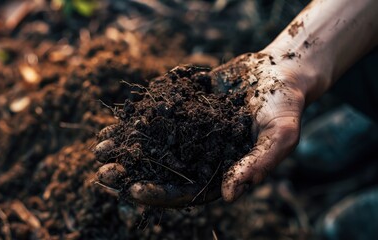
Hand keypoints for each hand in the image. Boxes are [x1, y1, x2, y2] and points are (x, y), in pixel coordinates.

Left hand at [93, 50, 307, 205]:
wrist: (277, 71)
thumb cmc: (284, 106)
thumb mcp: (279, 136)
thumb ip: (257, 165)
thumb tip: (230, 195)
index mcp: (221, 171)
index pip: (187, 191)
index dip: (160, 192)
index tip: (133, 190)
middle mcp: (203, 155)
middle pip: (163, 170)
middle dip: (132, 172)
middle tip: (103, 172)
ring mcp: (192, 133)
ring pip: (155, 144)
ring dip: (128, 147)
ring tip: (99, 148)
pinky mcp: (186, 110)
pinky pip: (158, 117)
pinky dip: (137, 119)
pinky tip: (117, 120)